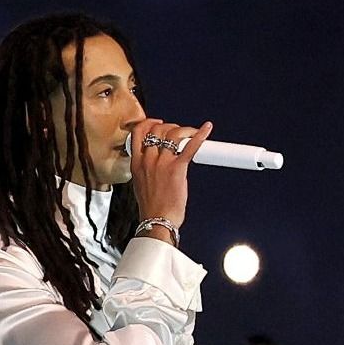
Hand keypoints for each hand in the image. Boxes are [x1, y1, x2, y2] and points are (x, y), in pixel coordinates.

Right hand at [128, 117, 212, 233]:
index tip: (157, 123)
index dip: (149, 123)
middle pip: (157, 129)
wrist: (157, 221)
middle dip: (170, 126)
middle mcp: (148, 160)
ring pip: (173, 133)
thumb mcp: (141, 184)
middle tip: (178, 131)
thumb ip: (147, 169)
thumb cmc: (152, 208)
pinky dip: (200, 135)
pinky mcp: (177, 169)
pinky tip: (207, 129)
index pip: (138, 132)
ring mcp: (162, 164)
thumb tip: (157, 161)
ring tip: (190, 133)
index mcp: (137, 164)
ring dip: (184, 129)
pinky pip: (190, 147)